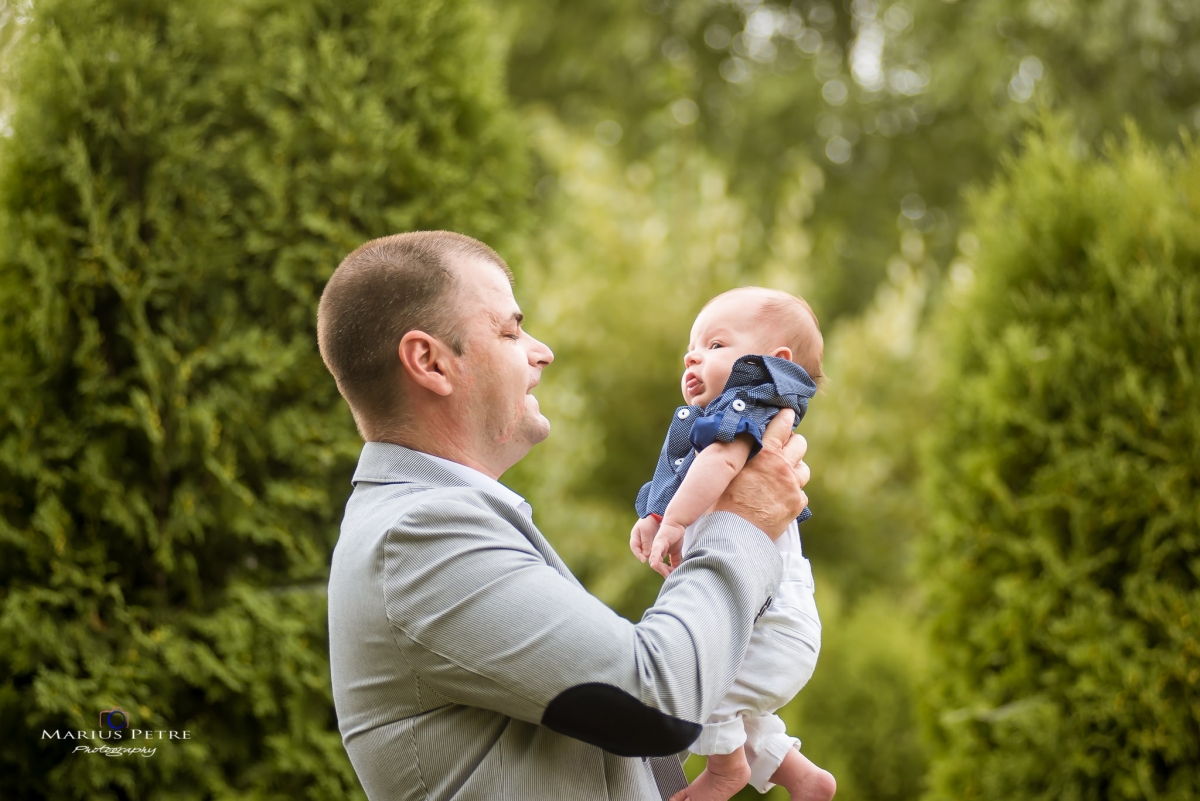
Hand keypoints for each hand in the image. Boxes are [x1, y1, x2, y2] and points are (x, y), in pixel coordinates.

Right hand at [629, 516, 660, 562]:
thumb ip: (645, 542)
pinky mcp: (651, 543)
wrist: (654, 516)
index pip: (634, 548)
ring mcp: (644, 543)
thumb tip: (646, 555)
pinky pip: (652, 550)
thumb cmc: (648, 522)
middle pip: (641, 552)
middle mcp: (639, 542)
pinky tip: (661, 556)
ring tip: (657, 560)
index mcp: (635, 537)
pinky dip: (655, 553)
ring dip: (651, 556)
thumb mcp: (646, 531)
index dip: (638, 555)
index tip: (643, 560)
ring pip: (647, 552)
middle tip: (652, 561)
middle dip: (646, 558)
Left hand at [648, 519, 686, 578]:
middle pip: (657, 565)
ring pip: (654, 560)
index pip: (660, 567)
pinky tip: (654, 564)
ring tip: (665, 573)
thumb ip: (675, 560)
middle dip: (664, 571)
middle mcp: (655, 551)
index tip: (673, 574)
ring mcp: (656, 547)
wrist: (676, 523)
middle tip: (671, 575)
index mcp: (658, 554)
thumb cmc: (674, 536)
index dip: (666, 572)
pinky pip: (656, 551)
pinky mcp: (659, 542)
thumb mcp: (676, 551)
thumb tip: (677, 569)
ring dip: (659, 567)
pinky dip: (655, 558)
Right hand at [711, 409, 808, 538]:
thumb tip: (713, 440)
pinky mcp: (796, 505)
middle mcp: (782, 466)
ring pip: (803, 469)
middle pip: (799, 444)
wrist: (734, 534)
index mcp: (764, 454)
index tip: (787, 413)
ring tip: (782, 475)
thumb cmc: (721, 503)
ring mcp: (792, 486)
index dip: (785, 417)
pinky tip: (781, 498)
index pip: (782, 426)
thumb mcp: (720, 474)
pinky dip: (793, 494)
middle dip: (793, 443)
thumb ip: (724, 455)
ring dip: (794, 469)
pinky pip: (801, 493)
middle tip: (782, 448)